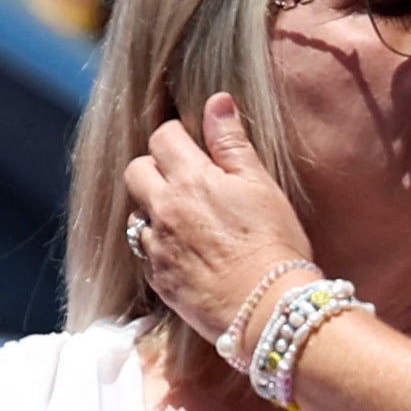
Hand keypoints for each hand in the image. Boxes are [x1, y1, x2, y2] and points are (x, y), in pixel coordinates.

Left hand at [124, 93, 320, 345]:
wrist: (269, 309)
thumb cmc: (274, 244)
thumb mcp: (260, 185)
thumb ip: (232, 143)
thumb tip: (217, 101)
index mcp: (189, 181)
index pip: (162, 138)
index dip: (176, 136)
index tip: (192, 144)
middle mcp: (163, 210)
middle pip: (135, 170)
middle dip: (154, 167)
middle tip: (184, 179)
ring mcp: (156, 247)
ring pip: (136, 213)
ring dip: (153, 209)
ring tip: (187, 218)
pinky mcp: (157, 279)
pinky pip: (144, 251)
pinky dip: (157, 245)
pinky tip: (185, 251)